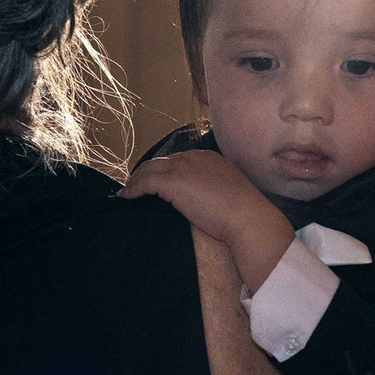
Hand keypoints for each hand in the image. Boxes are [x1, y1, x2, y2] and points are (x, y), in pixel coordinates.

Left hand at [122, 152, 294, 290]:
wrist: (247, 217)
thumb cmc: (242, 211)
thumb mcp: (227, 191)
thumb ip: (210, 188)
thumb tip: (199, 198)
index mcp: (207, 158)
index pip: (177, 160)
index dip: (163, 171)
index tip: (155, 182)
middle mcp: (193, 157)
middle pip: (160, 162)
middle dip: (145, 173)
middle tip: (134, 186)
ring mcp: (182, 168)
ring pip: (149, 169)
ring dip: (136, 181)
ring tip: (127, 192)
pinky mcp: (172, 182)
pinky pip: (145, 183)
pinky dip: (133, 189)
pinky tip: (127, 198)